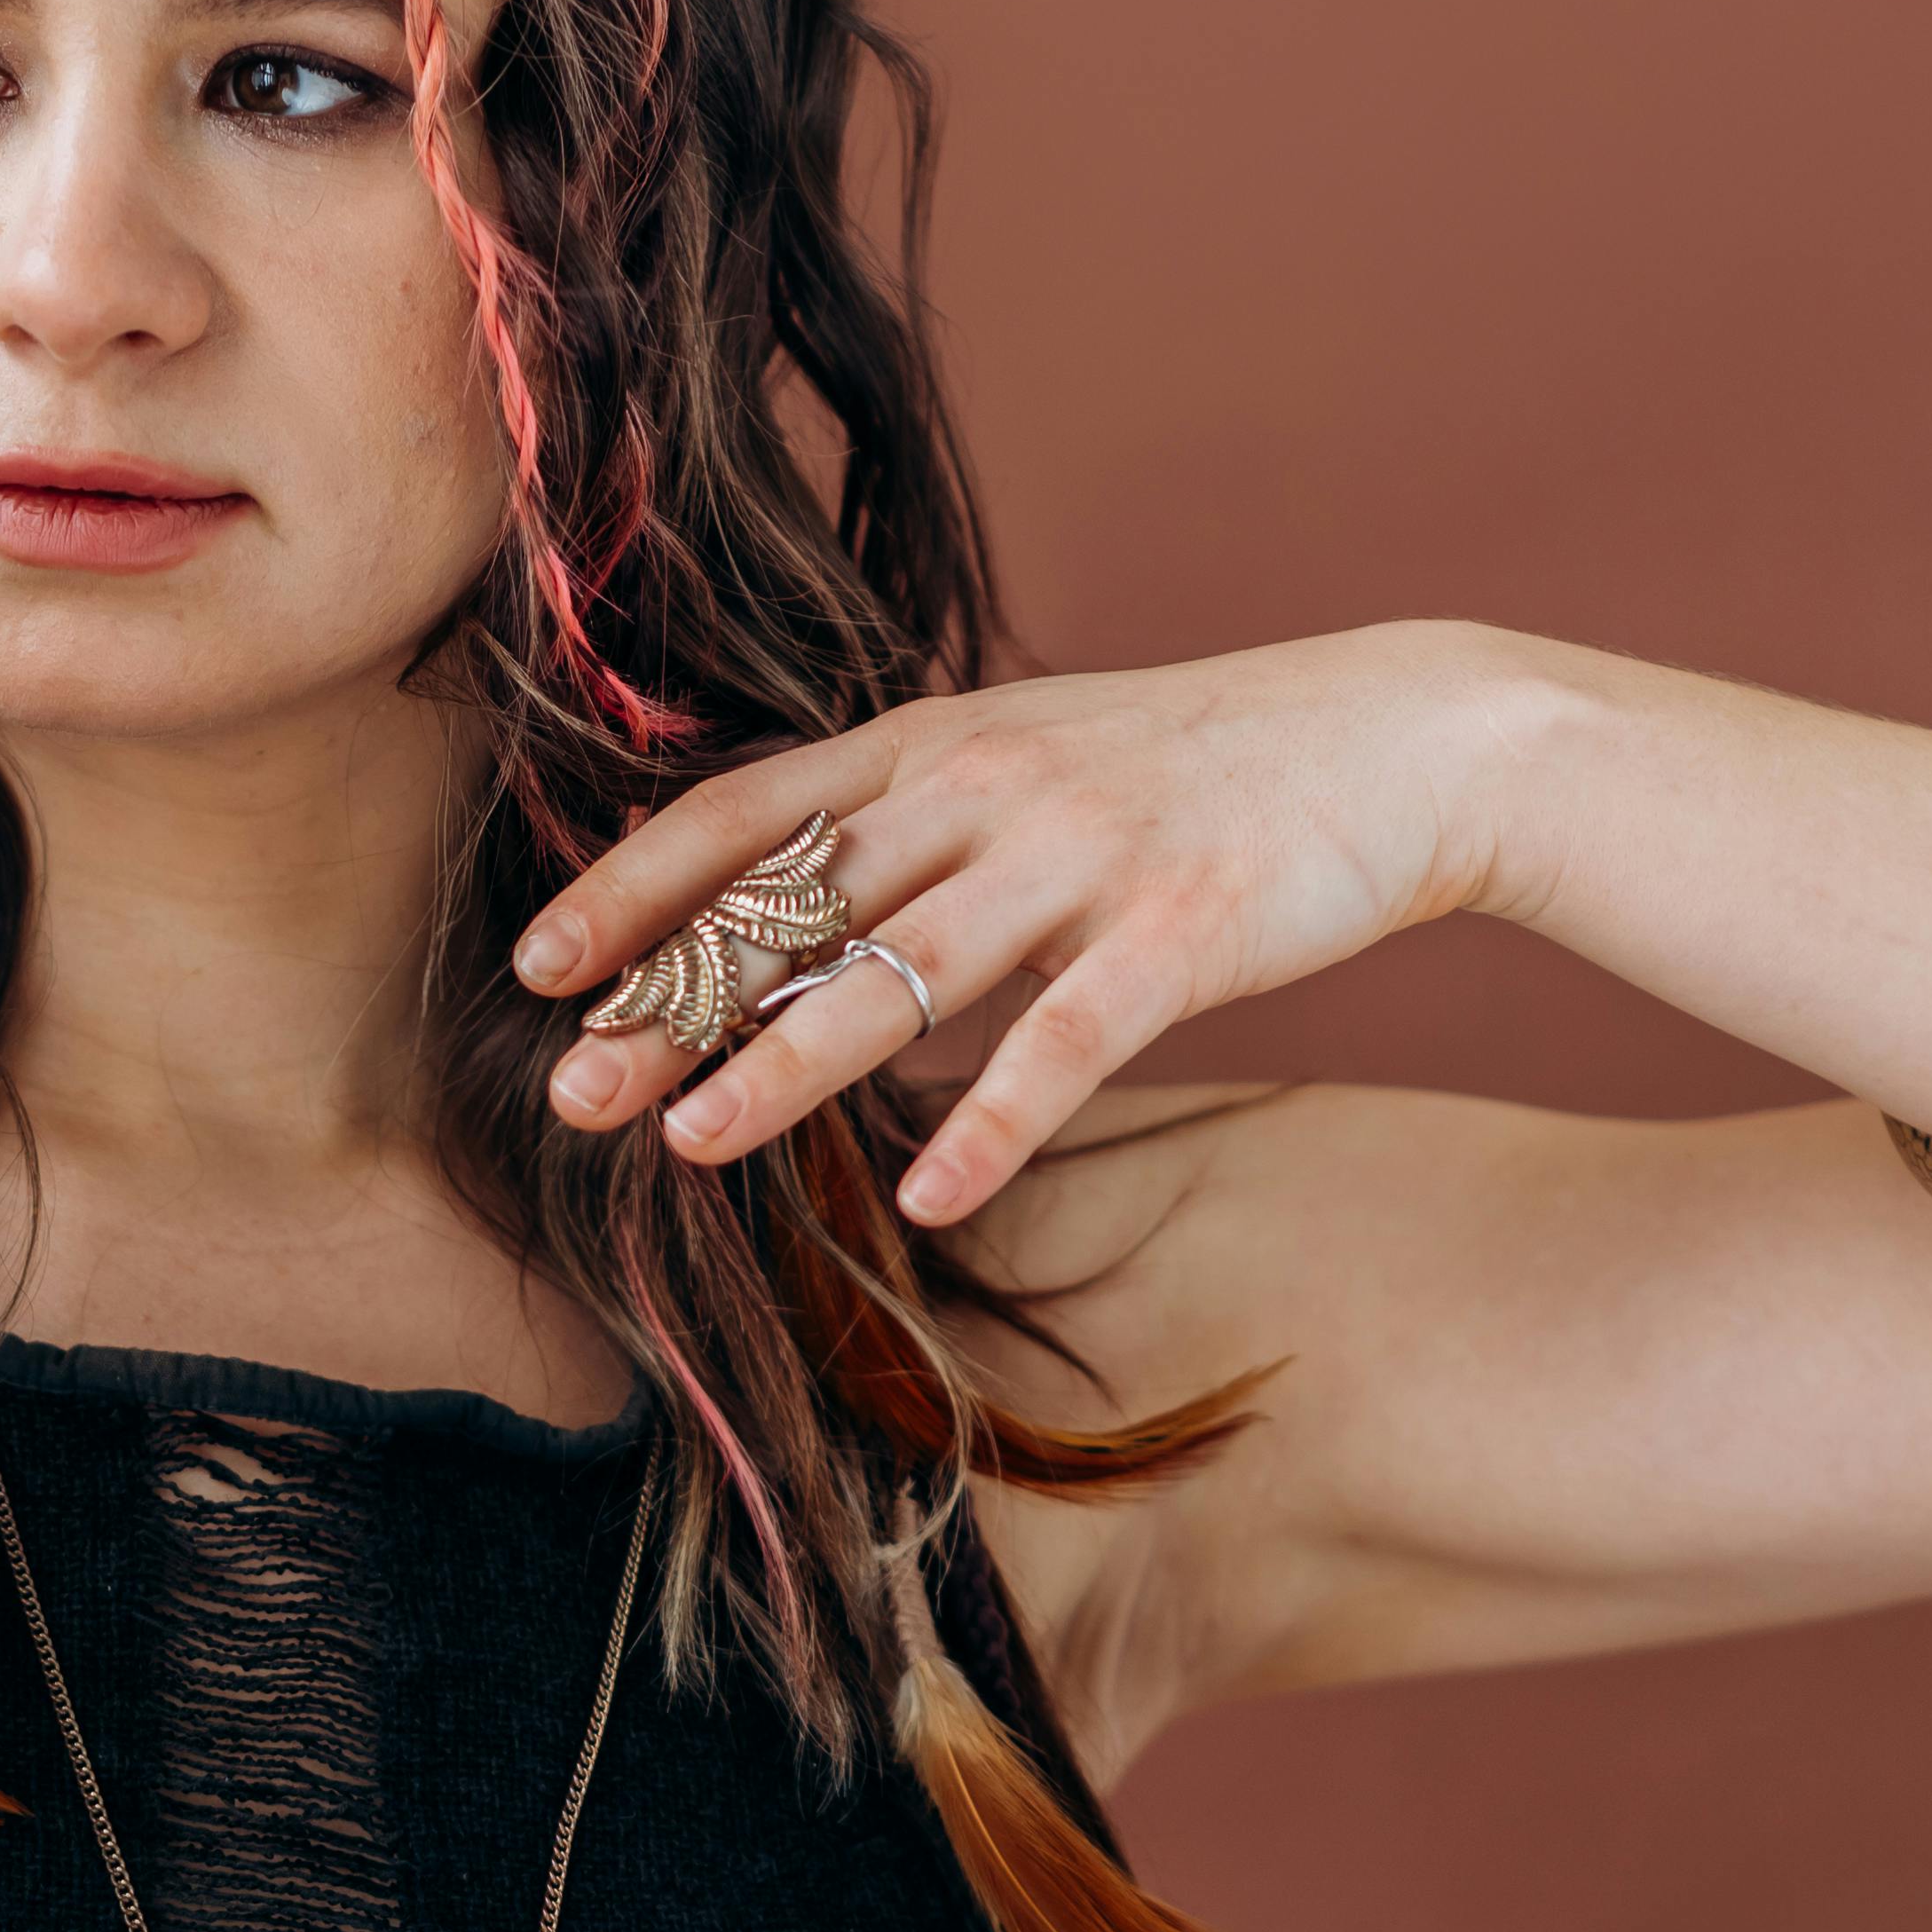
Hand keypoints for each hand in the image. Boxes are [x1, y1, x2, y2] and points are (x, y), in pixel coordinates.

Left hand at [512, 623, 1518, 1224]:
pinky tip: (930, 1191)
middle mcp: (984, 788)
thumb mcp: (1024, 767)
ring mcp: (1079, 856)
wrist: (1396, 740)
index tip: (535, 966)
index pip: (743, 813)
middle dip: (669, 1003)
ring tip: (691, 1149)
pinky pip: (1065, 1038)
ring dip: (784, 1066)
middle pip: (795, 905)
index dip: (632, 889)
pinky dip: (993, 1119)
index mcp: (932, 744)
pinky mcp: (1178, 929)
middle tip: (570, 1092)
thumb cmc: (1192, 772)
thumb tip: (782, 939)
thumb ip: (906, 838)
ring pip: (899, 971)